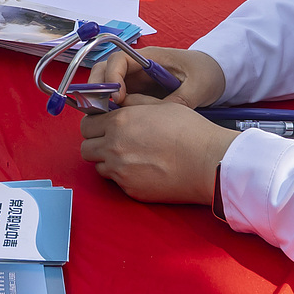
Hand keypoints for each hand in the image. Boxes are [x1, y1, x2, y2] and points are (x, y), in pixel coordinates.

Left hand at [78, 96, 239, 203]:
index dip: (94, 124)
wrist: (207, 162)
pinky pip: (116, 182)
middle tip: (112, 141)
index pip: (86, 124)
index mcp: (119, 122)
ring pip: (99, 166)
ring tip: (130, 156)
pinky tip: (142, 169)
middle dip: (96, 143)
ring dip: (108, 161)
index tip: (103, 125)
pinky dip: (124, 176)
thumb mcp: (159, 105)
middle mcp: (114, 147)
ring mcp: (121, 171)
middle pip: (86, 147)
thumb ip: (132, 103)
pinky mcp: (131, 190)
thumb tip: (117, 103)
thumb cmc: (189, 131)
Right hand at [84, 44, 226, 108]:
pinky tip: (115, 126)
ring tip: (104, 120)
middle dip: (96, 88)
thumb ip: (179, 99)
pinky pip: (117, 100)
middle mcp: (137, 67)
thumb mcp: (198, 86)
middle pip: (104, 71)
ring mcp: (136, 80)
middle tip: (101, 111)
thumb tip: (159, 117)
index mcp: (149, 58)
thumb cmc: (206, 72)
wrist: (214, 75)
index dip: (112, 77)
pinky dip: (110, 111)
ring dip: (100, 101)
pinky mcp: (138, 94)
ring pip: (106, 86)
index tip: (118, 98)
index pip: (118, 59)